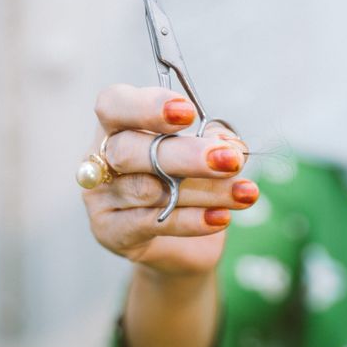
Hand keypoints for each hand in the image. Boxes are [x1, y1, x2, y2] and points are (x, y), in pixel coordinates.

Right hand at [82, 84, 257, 275]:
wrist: (182, 242)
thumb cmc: (190, 182)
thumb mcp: (207, 152)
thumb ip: (215, 141)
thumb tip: (228, 145)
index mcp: (119, 123)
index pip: (114, 104)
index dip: (148, 107)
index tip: (189, 112)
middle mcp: (101, 157)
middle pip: (129, 150)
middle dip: (185, 155)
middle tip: (230, 161)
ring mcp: (101, 197)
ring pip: (149, 190)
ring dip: (205, 192)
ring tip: (245, 193)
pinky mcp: (109, 232)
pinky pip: (150, 224)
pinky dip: (190, 221)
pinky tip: (221, 217)